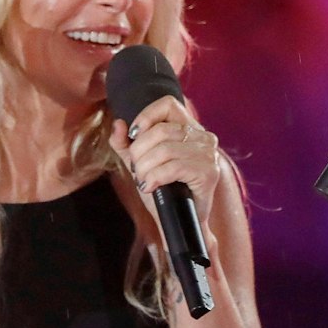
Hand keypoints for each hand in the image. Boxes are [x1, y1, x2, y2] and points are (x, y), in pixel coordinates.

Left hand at [110, 96, 221, 229]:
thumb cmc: (162, 191)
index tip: (133, 137)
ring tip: (143, 180)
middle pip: (161, 130)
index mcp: (188, 128)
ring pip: (165, 150)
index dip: (146, 116)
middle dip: (139, 152)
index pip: (168, 104)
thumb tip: (118, 124)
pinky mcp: (209, 173)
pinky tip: (150, 186)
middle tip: (137, 170)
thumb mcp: (140, 163)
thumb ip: (125, 144)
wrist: (177, 222)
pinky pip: (174, 167)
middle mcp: (203, 136)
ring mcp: (208, 154)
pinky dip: (155, 177)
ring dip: (146, 168)